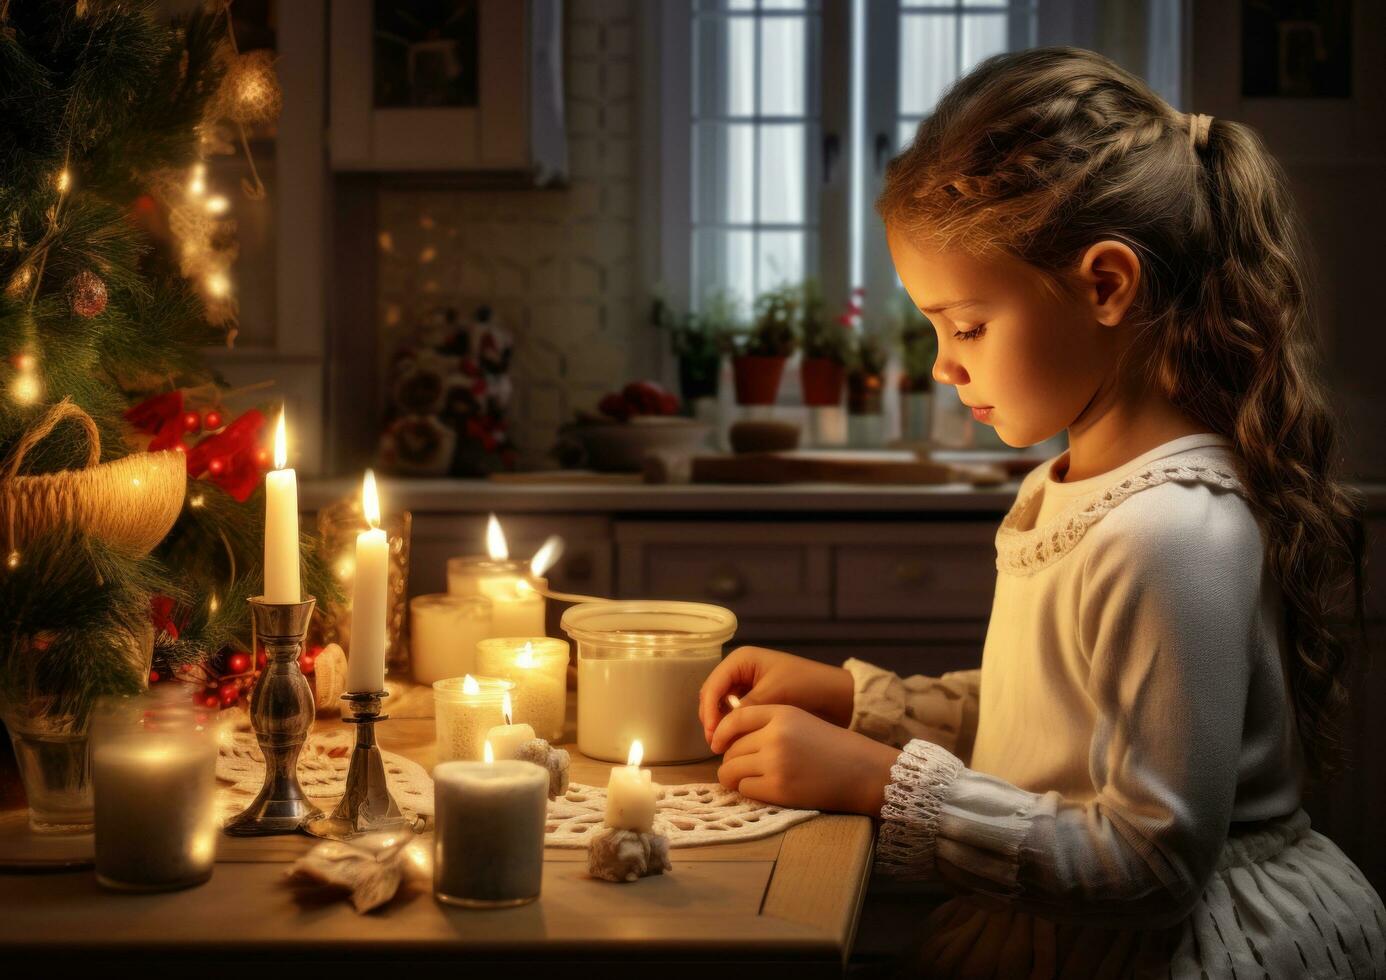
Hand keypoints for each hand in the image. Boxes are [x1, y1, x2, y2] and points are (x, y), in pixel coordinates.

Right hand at [698, 646, 854, 745]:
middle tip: (717, 744)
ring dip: (721, 724)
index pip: (713, 685)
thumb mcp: (774, 694)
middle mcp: (740, 670)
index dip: (709, 710)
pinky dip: (734, 726)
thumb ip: (745, 709)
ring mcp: (746, 685)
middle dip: (712, 719)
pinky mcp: (754, 700)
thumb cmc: (806, 686)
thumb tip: (721, 730)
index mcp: (741, 660)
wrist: (836, 695)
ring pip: (721, 707)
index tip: (714, 734)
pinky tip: (738, 741)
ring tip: (726, 746)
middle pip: (713, 696)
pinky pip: (735, 714)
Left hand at [712, 704, 898, 814]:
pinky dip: (750, 791)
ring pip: (731, 770)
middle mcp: (775, 734)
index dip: (722, 733)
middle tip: (747, 768)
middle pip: (730, 749)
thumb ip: (767, 724)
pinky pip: (744, 789)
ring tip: (753, 780)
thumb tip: (726, 741)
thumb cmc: (832, 747)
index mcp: (782, 712)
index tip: (717, 744)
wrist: (863, 771)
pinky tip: (766, 789)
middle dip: (733, 760)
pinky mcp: (778, 788)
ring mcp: (775, 762)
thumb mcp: (800, 721)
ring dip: (737, 778)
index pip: (735, 718)